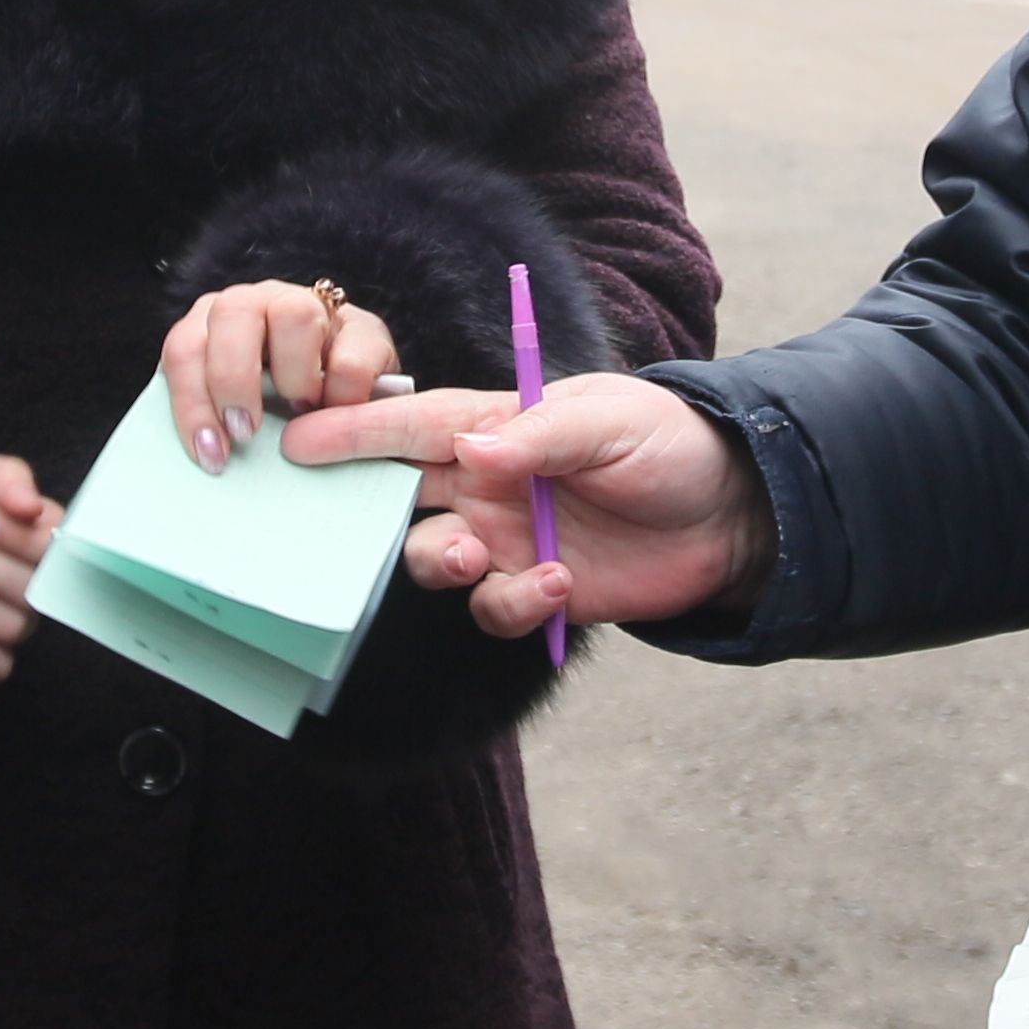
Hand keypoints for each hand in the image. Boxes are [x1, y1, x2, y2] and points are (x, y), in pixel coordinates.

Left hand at [156, 278, 404, 470]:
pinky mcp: (364, 331)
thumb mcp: (239, 420)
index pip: (185, 347)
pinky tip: (339, 416)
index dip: (191, 400)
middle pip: (233, 310)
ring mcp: (313, 310)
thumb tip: (213, 456)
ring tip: (302, 414)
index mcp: (216, 327)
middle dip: (233, 376)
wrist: (360, 417)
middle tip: (246, 430)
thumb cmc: (283, 422)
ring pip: (294, 315)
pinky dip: (343, 397)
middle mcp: (260, 306)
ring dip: (294, 377)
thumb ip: (218, 425)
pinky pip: (350, 359)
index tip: (211, 451)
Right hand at [289, 371, 769, 636]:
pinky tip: (557, 584)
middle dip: (370, 514)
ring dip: (440, 564)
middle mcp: (487, 484)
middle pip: (400, 498)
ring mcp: (507, 539)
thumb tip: (471, 452)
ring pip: (433, 559)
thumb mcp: (610, 420)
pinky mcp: (536, 590)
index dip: (353, 434)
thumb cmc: (667, 442)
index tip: (296, 442)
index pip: (411, 426)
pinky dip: (514, 602)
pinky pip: (494, 608)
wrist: (731, 511)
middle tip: (358, 525)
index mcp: (495, 427)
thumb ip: (539, 436)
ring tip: (476, 559)